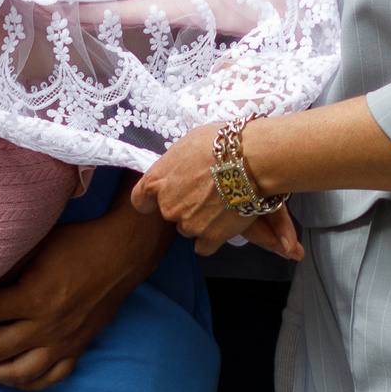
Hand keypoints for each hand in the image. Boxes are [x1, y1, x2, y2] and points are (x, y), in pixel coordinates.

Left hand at [0, 200, 169, 390]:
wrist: (120, 253)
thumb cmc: (76, 243)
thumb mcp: (34, 248)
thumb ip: (2, 271)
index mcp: (33, 298)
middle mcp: (47, 326)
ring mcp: (64, 342)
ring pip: (19, 373)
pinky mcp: (78, 349)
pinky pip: (49, 379)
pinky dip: (26, 384)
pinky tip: (9, 377)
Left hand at [140, 122, 303, 254]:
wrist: (249, 161)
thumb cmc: (219, 146)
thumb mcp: (185, 145)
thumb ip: (174, 164)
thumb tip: (179, 168)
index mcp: (157, 181)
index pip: (140, 200)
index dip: (149, 201)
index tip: (156, 200)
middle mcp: (168, 206)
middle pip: (170, 213)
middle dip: (183, 206)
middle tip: (204, 193)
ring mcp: (188, 224)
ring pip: (188, 229)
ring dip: (199, 221)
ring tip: (220, 204)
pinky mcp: (210, 237)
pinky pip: (204, 246)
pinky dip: (212, 237)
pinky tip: (223, 223)